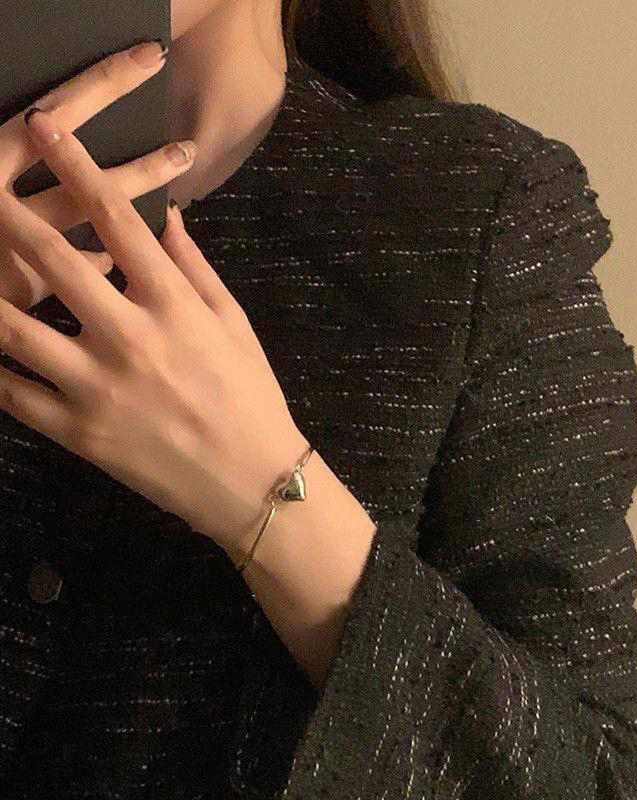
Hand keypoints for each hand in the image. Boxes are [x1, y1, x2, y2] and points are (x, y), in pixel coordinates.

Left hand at [0, 41, 309, 554]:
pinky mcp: (77, 432)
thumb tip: (164, 215)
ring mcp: (97, 387)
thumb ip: (195, 267)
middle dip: (4, 212)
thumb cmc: (250, 395)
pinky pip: (14, 392)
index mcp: (174, 305)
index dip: (76, 165)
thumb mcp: (234, 324)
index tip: (43, 128)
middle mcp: (130, 337)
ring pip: (13, 329)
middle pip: (52, 260)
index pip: (117, 220)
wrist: (250, 478)